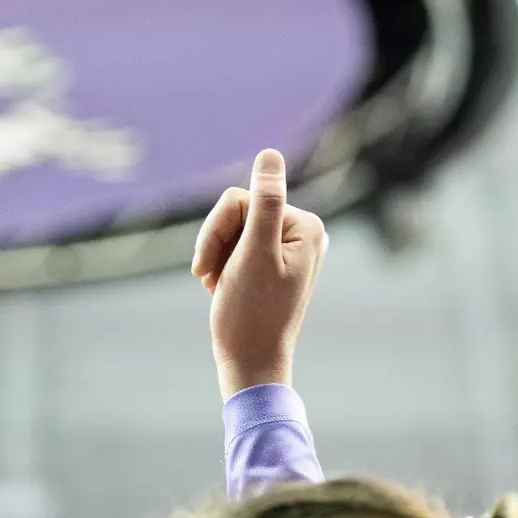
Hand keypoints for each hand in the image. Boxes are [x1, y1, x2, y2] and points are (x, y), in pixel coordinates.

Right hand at [191, 149, 328, 398]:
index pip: (241, 200)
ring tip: (218, 286)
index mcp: (305, 225)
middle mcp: (302, 232)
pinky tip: (223, 289)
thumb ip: (265, 202)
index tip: (213, 267)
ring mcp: (288, 249)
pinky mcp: (273, 263)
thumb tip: (270, 154)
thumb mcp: (254, 253)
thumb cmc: (251, 314)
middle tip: (211, 278)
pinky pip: (235, 246)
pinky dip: (221, 266)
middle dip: (216, 244)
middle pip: (237, 212)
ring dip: (216, 257)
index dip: (218, 231)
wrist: (250, 364)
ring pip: (231, 229)